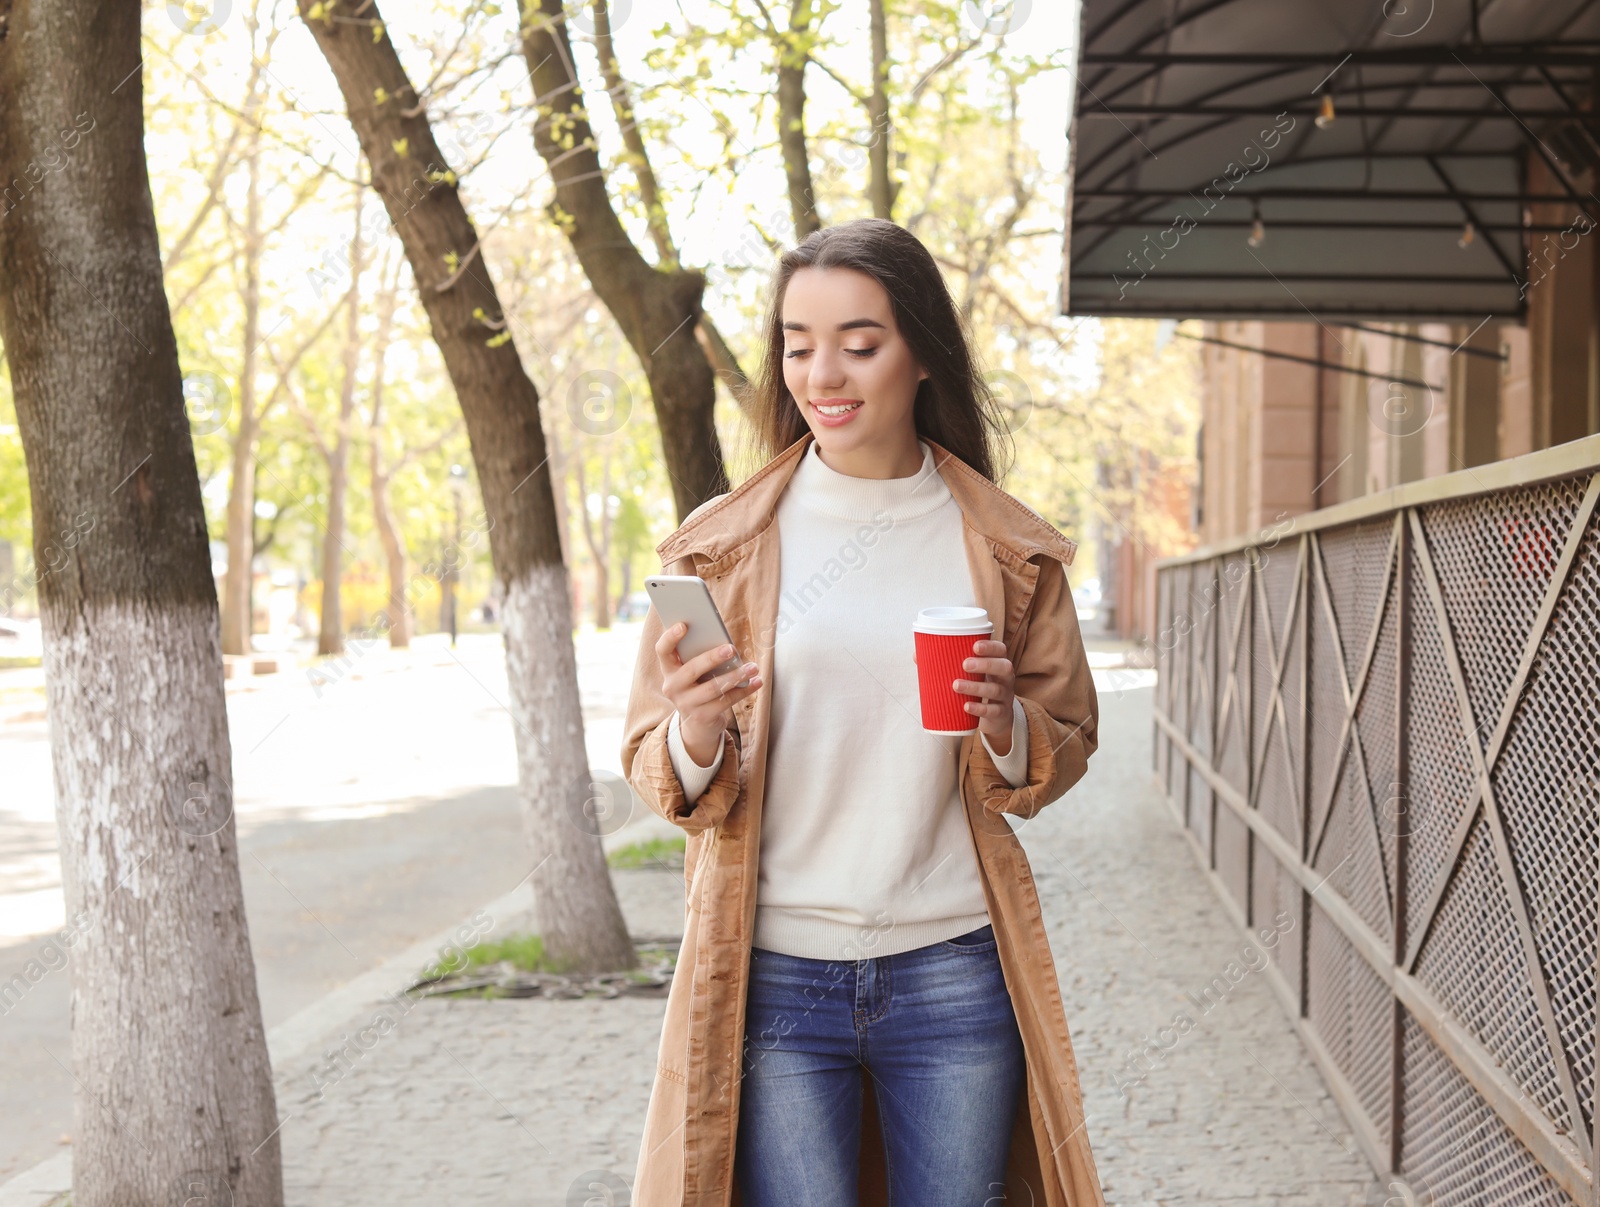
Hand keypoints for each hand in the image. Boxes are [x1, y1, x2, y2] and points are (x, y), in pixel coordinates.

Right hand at [654, 621, 760, 764]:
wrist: (699, 723)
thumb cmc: (700, 685)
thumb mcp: (695, 672)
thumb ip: (701, 656)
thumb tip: (724, 641)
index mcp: (669, 669)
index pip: (662, 651)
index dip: (670, 637)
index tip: (683, 625)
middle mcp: (672, 687)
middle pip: (692, 669)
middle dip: (712, 658)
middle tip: (731, 649)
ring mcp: (686, 704)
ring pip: (712, 687)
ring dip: (735, 675)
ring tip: (753, 667)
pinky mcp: (702, 716)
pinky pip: (725, 701)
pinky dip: (743, 690)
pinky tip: (756, 682)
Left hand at [952, 638, 1015, 753]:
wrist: (995, 716)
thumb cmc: (978, 686)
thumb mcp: (969, 674)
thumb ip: (946, 664)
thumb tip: (916, 654)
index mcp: (998, 662)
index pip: (1001, 650)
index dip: (990, 647)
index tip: (974, 646)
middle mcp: (1005, 678)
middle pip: (1004, 667)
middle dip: (985, 664)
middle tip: (964, 664)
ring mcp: (1005, 696)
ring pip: (995, 689)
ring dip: (976, 687)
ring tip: (956, 685)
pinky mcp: (1001, 713)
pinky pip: (993, 711)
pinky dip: (979, 709)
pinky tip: (966, 707)